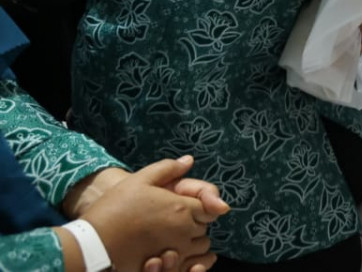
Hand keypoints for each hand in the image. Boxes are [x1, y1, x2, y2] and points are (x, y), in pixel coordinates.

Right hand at [81, 156, 218, 271]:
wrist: (92, 243)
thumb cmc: (114, 209)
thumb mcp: (140, 180)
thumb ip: (168, 169)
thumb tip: (188, 160)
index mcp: (181, 209)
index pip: (210, 209)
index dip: (200, 206)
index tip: (182, 206)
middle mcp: (183, 232)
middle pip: (204, 229)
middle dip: (194, 224)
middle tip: (171, 220)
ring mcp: (175, 253)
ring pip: (197, 250)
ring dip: (189, 244)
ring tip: (167, 238)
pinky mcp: (162, 268)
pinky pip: (185, 266)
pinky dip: (181, 261)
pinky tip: (164, 254)